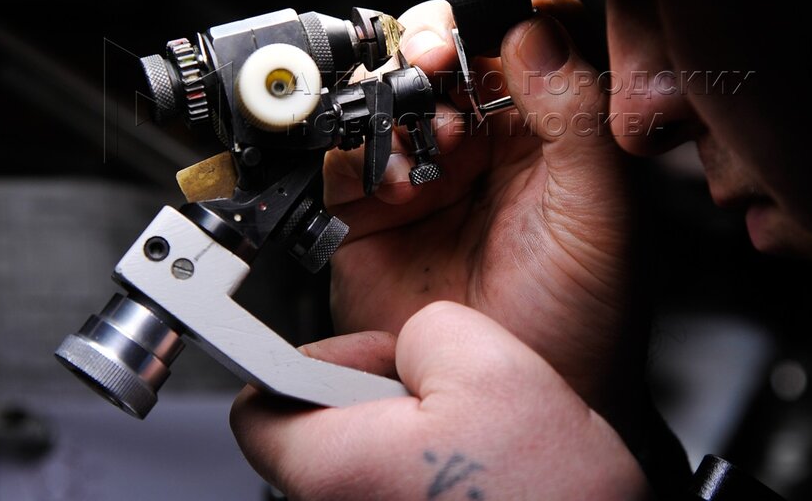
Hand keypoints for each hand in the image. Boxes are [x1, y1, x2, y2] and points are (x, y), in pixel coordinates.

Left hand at [230, 302, 649, 500]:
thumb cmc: (554, 497)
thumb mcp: (490, 362)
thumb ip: (423, 326)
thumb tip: (414, 339)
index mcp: (338, 467)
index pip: (257, 406)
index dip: (305, 362)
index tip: (346, 354)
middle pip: (321, 432)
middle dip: (376, 395)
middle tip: (439, 389)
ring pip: (372, 462)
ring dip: (414, 434)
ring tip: (478, 433)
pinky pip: (407, 492)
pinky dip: (436, 474)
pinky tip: (488, 469)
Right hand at [325, 0, 641, 406]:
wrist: (516, 406)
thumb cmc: (582, 322)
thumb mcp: (602, 215)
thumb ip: (578, 119)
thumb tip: (534, 30)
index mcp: (551, 124)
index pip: (522, 32)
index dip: (496, 14)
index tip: (481, 28)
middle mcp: (485, 138)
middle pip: (442, 48)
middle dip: (430, 43)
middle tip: (432, 60)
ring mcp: (425, 169)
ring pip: (387, 91)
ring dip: (395, 99)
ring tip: (427, 145)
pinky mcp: (370, 208)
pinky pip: (344, 153)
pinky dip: (358, 154)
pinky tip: (395, 185)